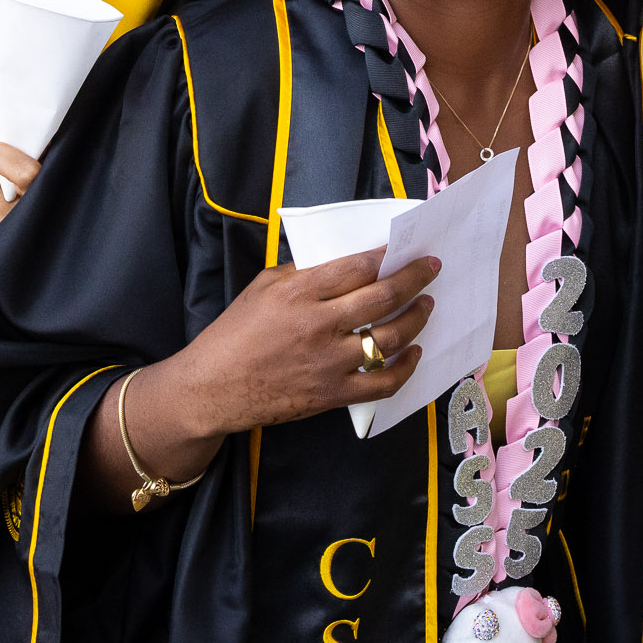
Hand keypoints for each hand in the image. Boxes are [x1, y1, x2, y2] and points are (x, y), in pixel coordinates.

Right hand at [163, 250, 436, 436]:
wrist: (212, 388)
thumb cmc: (234, 334)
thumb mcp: (262, 288)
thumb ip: (301, 273)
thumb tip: (343, 264)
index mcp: (299, 292)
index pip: (358, 266)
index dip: (388, 255)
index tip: (408, 248)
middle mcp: (319, 324)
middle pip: (383, 297)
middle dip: (415, 279)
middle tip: (431, 267)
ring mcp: (329, 362)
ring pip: (390, 338)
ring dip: (417, 318)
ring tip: (427, 305)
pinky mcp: (332, 394)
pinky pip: (382, 383)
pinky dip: (405, 367)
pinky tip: (414, 353)